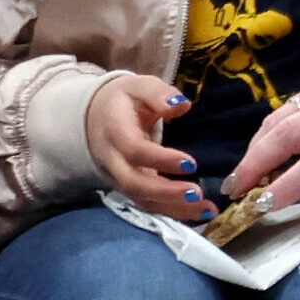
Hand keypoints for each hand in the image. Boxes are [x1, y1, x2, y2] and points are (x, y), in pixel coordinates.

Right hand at [85, 74, 205, 222]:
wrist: (92, 117)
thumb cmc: (122, 100)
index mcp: (114, 130)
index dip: (161, 159)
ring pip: (141, 199)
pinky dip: (173, 211)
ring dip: (173, 208)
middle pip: (133, 183)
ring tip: (207, 210)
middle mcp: (112, 159)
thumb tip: (181, 106)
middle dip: (165, 192)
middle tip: (198, 193)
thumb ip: (158, 94)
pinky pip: (147, 204)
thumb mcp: (138, 86)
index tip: (191, 163)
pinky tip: (200, 212)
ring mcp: (118, 177)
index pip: (134, 150)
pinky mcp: (128, 187)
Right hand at [229, 47, 299, 210]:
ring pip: (281, 117)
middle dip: (253, 164)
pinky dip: (272, 127)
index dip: (284, 187)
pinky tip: (265, 144)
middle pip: (285, 135)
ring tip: (243, 170)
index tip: (260, 206)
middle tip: (233, 189)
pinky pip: (292, 105)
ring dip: (256, 145)